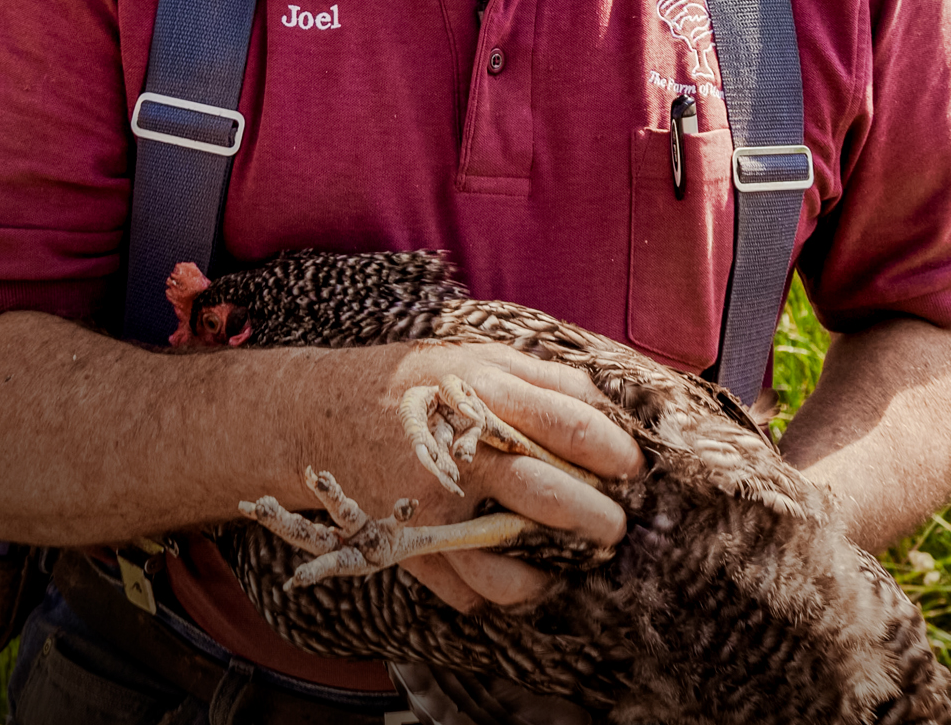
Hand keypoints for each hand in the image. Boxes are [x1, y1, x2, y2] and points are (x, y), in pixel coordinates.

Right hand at [284, 341, 642, 611]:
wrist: (317, 411)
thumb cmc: (414, 383)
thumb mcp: (478, 356)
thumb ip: (544, 378)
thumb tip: (610, 404)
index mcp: (486, 396)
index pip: (572, 426)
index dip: (615, 453)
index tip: (633, 469)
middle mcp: (462, 452)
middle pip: (550, 496)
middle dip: (598, 520)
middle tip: (614, 527)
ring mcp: (434, 505)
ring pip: (506, 565)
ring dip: (546, 576)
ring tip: (563, 569)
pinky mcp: (409, 543)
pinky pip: (463, 592)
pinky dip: (492, 595)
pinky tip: (509, 579)